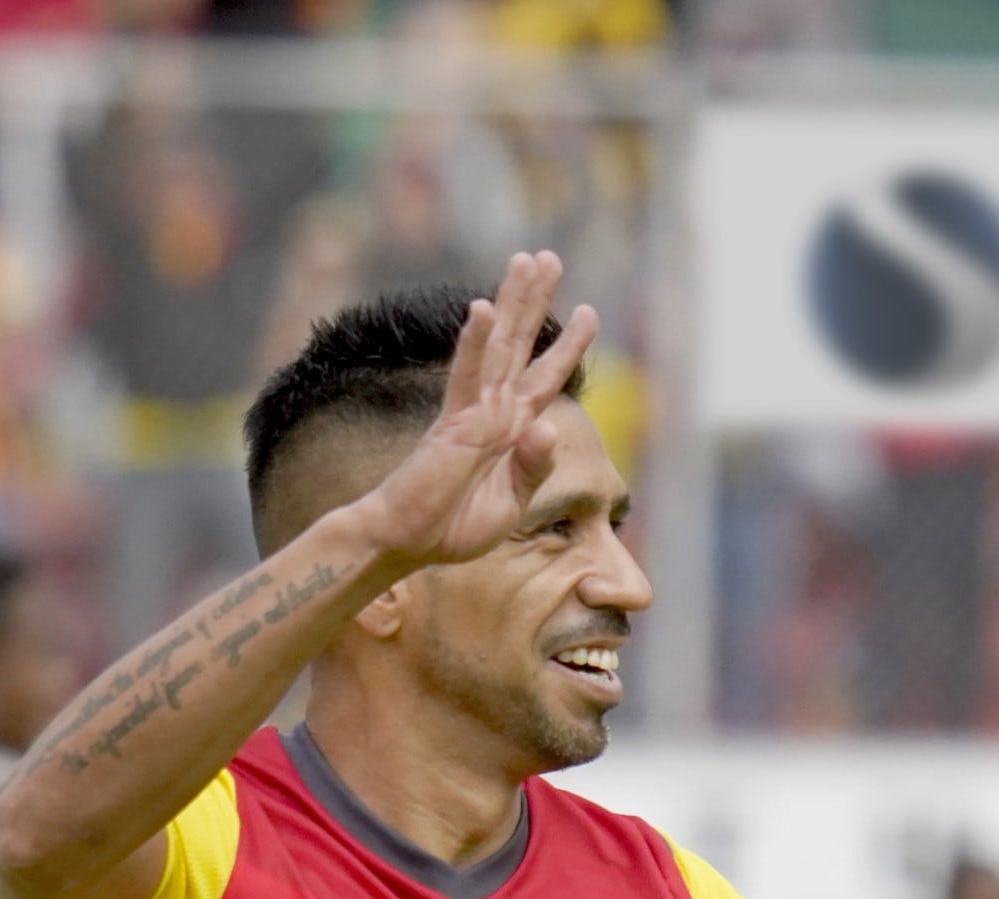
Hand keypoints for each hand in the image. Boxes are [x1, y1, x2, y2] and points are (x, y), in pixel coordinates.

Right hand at [346, 250, 598, 569]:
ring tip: (526, 260)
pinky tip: (480, 308)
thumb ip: (534, 467)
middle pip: (520, 345)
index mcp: (512, 430)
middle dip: (536, 301)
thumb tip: (546, 426)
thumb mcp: (512, 503)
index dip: (567, 346)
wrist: (408, 541)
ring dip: (512, 303)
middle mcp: (494, 411)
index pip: (545, 378)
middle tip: (549, 257)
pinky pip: (466, 376)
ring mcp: (472, 411)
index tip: (589, 310)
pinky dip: (473, 343)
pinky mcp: (451, 422)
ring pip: (498, 347)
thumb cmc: (455, 526)